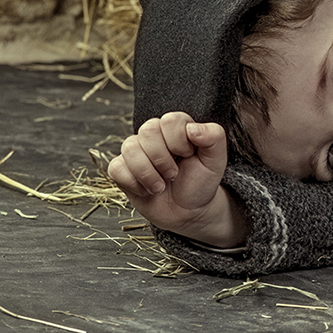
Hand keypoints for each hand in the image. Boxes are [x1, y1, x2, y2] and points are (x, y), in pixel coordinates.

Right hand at [108, 112, 246, 246]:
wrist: (188, 212)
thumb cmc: (201, 182)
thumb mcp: (216, 160)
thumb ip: (214, 137)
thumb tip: (193, 128)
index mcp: (176, 128)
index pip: (170, 120)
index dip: (179, 141)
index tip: (188, 155)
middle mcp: (154, 136)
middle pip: (148, 131)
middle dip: (164, 159)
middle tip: (174, 174)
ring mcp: (135, 152)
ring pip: (130, 148)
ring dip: (149, 173)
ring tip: (161, 186)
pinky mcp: (121, 169)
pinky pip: (116, 168)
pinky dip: (134, 183)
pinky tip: (147, 190)